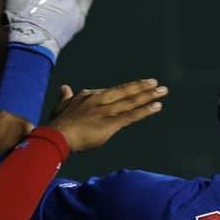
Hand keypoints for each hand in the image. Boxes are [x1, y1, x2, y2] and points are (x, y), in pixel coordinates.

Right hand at [48, 79, 166, 150]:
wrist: (56, 136)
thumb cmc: (57, 125)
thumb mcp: (60, 106)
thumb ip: (65, 97)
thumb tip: (64, 87)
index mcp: (88, 96)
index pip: (110, 92)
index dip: (125, 90)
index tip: (135, 87)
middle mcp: (99, 100)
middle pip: (124, 92)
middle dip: (141, 87)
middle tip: (156, 83)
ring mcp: (106, 111)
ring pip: (131, 101)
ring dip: (148, 96)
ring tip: (162, 91)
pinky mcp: (111, 123)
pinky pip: (131, 115)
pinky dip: (145, 110)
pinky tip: (157, 106)